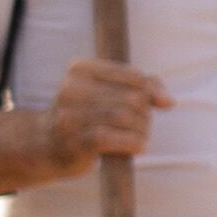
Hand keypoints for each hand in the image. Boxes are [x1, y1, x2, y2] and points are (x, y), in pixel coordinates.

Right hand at [44, 54, 164, 172]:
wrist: (48, 145)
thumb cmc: (90, 115)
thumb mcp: (112, 91)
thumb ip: (145, 87)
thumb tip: (168, 101)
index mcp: (80, 69)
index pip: (135, 77)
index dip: (151, 93)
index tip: (153, 106)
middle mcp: (70, 88)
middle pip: (133, 99)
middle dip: (146, 116)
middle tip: (141, 126)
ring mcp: (69, 115)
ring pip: (126, 118)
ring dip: (142, 131)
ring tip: (139, 137)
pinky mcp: (74, 140)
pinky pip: (114, 138)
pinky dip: (134, 143)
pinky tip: (137, 147)